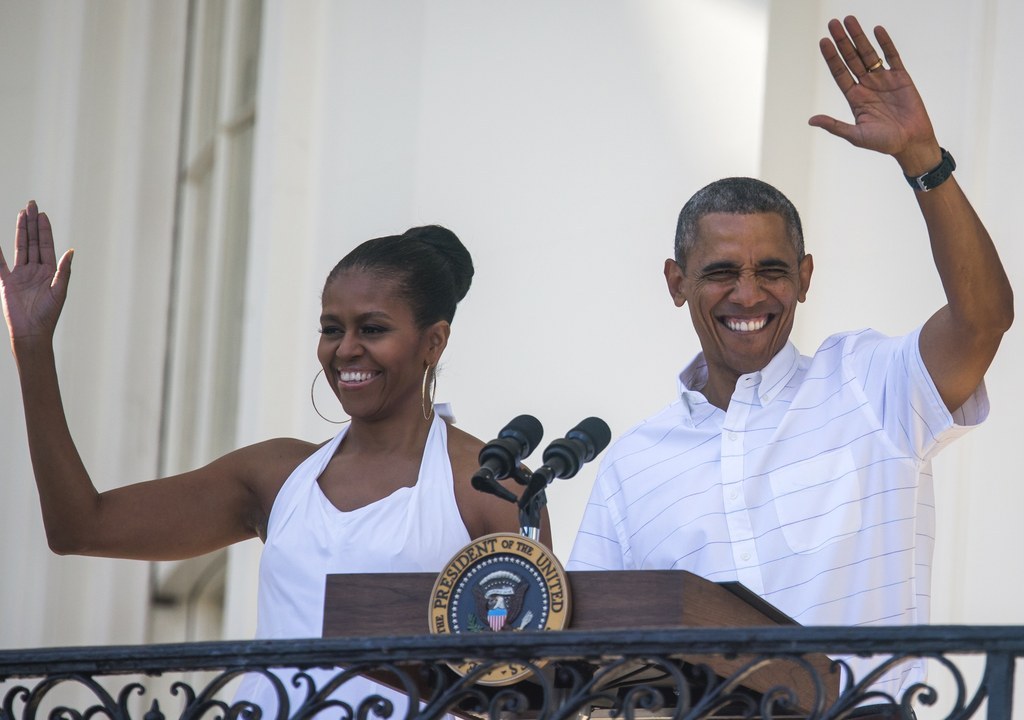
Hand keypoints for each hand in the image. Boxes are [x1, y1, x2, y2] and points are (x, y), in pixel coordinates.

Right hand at [0, 201, 73, 343]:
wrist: (31, 332)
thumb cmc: (48, 315)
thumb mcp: (59, 291)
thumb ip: (63, 271)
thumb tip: (71, 251)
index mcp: (50, 271)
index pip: (45, 245)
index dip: (44, 229)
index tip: (42, 214)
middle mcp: (35, 270)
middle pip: (32, 241)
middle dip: (32, 223)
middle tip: (31, 204)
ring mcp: (20, 274)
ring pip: (19, 247)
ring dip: (20, 230)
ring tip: (21, 213)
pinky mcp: (6, 281)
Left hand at [808, 16, 940, 175]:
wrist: (912, 143)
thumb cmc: (883, 143)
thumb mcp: (856, 135)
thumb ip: (835, 126)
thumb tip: (811, 120)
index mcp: (855, 98)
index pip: (839, 73)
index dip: (832, 57)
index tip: (823, 41)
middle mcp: (867, 86)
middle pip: (851, 58)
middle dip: (842, 41)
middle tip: (833, 23)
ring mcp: (884, 80)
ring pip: (869, 54)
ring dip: (859, 37)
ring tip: (850, 20)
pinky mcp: (901, 77)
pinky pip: (892, 56)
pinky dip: (885, 43)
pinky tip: (877, 30)